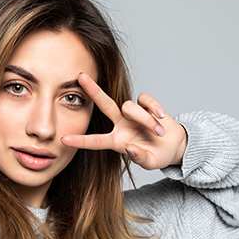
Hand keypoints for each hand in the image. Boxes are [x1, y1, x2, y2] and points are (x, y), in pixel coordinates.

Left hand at [61, 73, 187, 170]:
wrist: (176, 145)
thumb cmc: (158, 155)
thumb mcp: (151, 162)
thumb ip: (140, 158)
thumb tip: (130, 149)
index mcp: (116, 141)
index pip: (94, 141)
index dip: (79, 141)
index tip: (62, 139)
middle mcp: (120, 124)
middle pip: (104, 104)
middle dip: (92, 90)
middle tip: (80, 76)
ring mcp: (132, 113)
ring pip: (130, 107)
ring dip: (145, 119)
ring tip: (157, 132)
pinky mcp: (146, 104)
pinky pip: (145, 100)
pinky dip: (154, 108)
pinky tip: (162, 118)